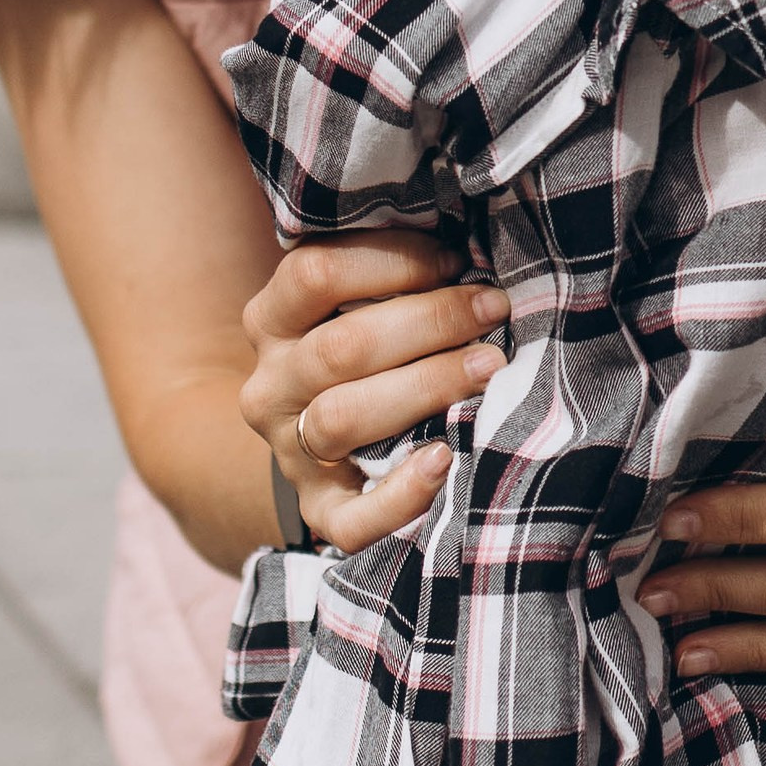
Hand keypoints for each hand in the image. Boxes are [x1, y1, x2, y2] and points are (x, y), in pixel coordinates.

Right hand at [241, 235, 510, 557]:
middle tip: (494, 309)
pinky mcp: (320, 511)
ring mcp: (290, 451)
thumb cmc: (362, 352)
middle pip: (340, 348)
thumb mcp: (350, 305)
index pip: (313, 274)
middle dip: (429, 321)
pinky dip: (400, 495)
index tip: (455, 259)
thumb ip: (387, 277)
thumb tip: (468, 247)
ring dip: (424, 387)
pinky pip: (350, 519)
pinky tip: (443, 461)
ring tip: (489, 369)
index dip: (392, 260)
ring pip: (342, 417)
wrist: (310, 443)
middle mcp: (270, 385)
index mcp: (272, 321)